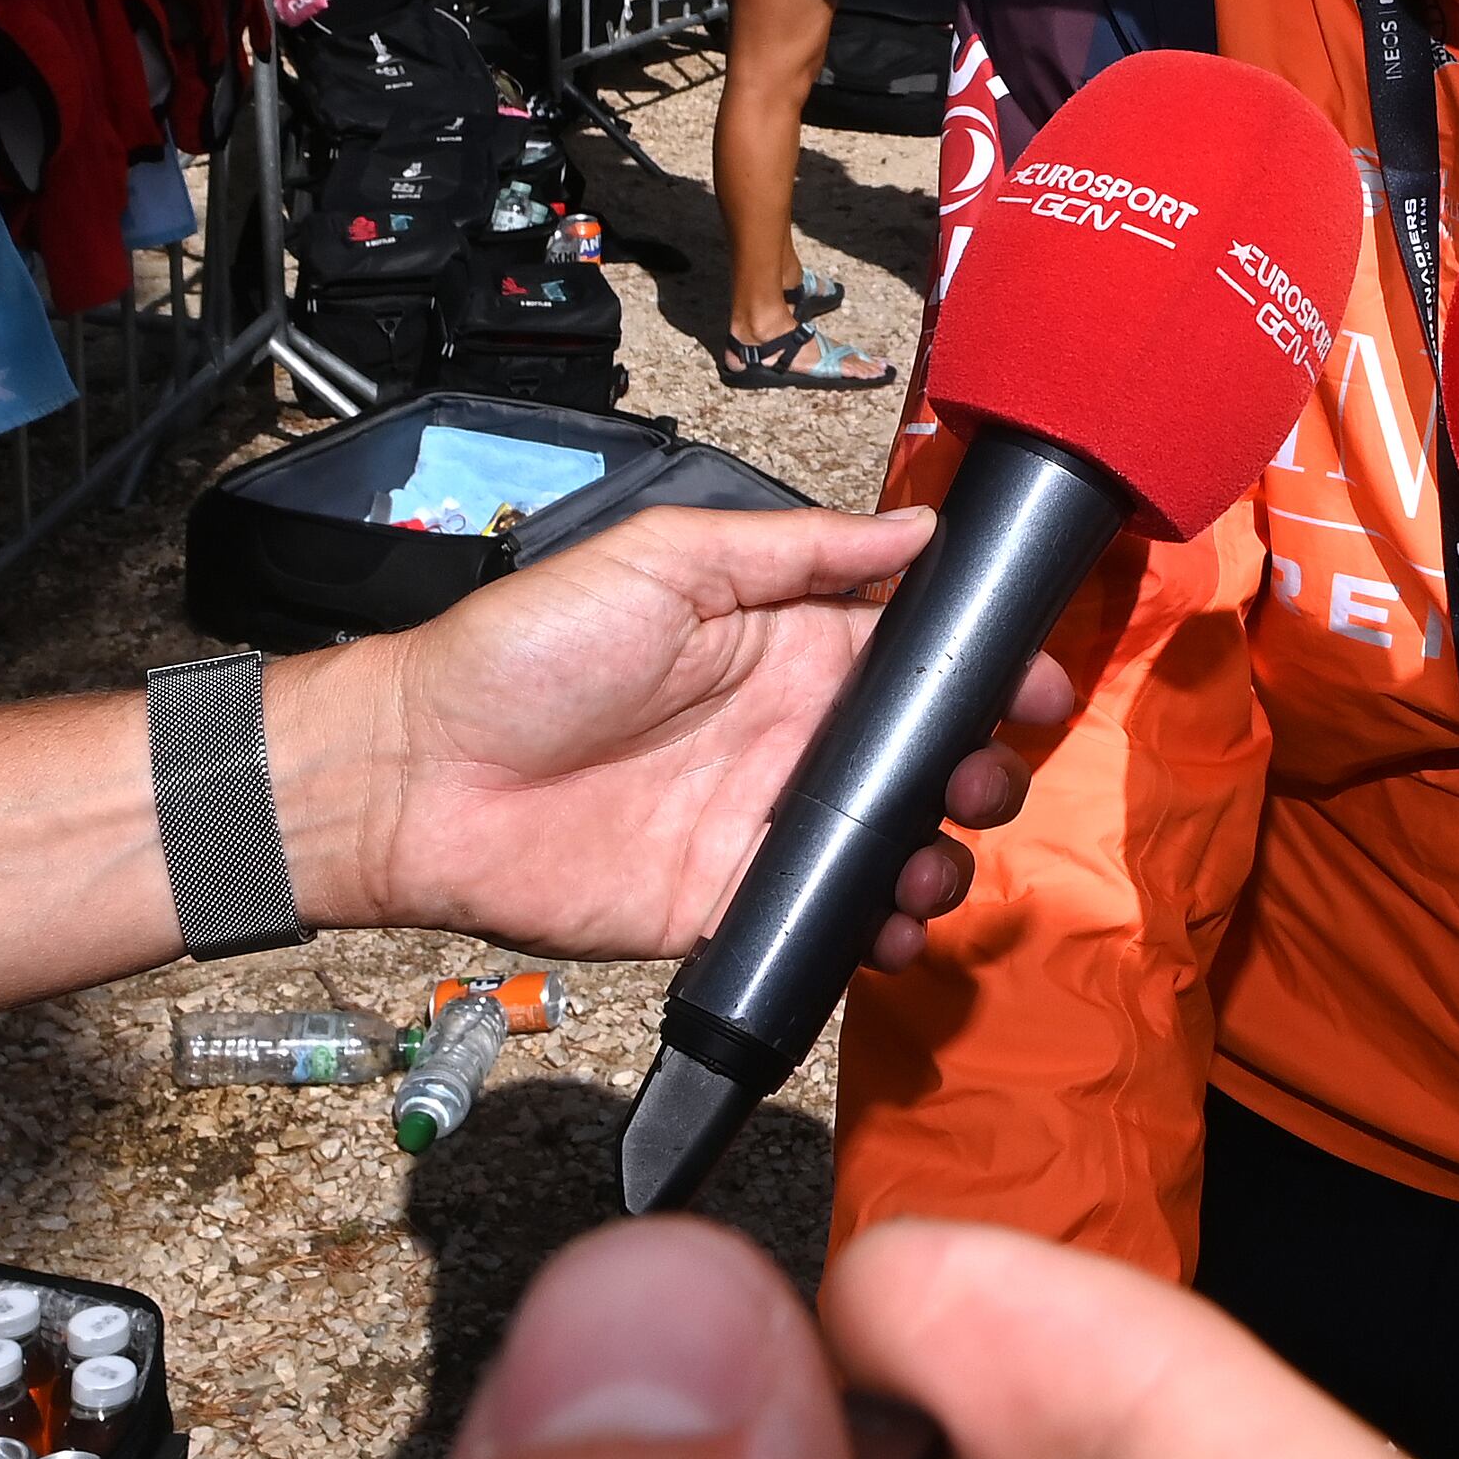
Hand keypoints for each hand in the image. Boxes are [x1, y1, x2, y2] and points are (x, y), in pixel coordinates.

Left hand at [293, 505, 1070, 965]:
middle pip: (921, 760)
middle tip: (986, 780)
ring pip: (890, 848)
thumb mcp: (666, 559)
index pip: (912, 655)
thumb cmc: (525, 650)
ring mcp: (763, 824)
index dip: (982, 671)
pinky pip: (824, 923)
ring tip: (933, 861)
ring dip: (939, 856)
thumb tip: (919, 527)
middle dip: (979, 772)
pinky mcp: (728, 905)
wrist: (421, 774)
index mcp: (785, 644)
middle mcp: (789, 736)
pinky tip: (890, 925)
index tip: (1038, 684)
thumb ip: (798, 550)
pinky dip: (875, 931)